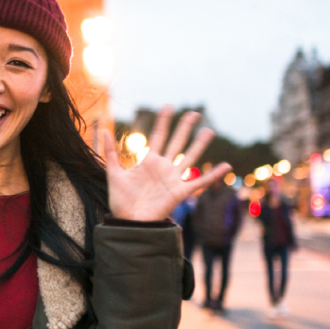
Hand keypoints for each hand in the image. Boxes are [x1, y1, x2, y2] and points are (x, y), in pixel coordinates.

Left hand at [100, 106, 231, 221]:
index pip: (158, 135)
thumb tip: (104, 130)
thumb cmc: (121, 200)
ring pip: (189, 157)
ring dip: (200, 144)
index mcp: (149, 160)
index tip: (168, 107)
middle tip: (194, 112)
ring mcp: (173, 179)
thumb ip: (110, 152)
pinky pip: (199, 182)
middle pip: (177, 142)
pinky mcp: (180, 193)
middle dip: (185, 127)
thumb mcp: (113, 173)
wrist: (128, 221)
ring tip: (209, 131)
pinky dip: (213, 175)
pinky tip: (225, 166)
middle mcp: (164, 167)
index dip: (163, 121)